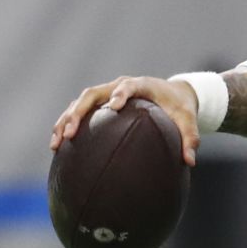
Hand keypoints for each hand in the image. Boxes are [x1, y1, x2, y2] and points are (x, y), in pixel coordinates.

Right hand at [50, 76, 201, 165]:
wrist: (173, 95)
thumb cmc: (180, 108)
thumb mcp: (189, 121)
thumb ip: (190, 138)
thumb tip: (189, 162)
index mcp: (142, 85)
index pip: (128, 86)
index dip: (120, 93)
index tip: (114, 107)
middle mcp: (119, 86)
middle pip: (93, 93)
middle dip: (79, 112)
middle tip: (70, 134)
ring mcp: (107, 93)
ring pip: (80, 102)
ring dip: (66, 120)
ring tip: (56, 143)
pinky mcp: (100, 104)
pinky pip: (80, 111)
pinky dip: (67, 125)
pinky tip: (58, 147)